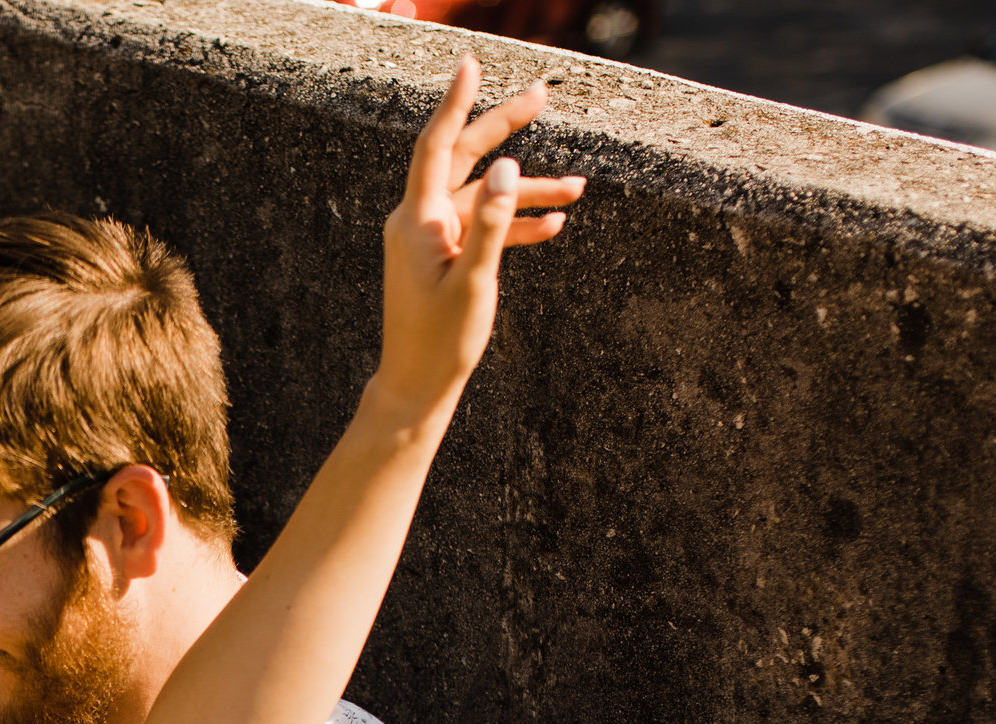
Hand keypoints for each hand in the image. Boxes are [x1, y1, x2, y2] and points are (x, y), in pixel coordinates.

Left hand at [374, 61, 581, 422]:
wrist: (418, 386)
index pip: (436, 145)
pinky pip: (483, 228)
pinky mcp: (445, 257)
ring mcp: (432, 239)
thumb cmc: (440, 342)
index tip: (472, 64)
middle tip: (543, 94)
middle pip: (466, 158)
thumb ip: (493, 224)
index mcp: (418, 220)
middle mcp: (420, 221)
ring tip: (578, 188)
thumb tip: (509, 168)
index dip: (455, 102)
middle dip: (505, 127)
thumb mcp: (474, 282)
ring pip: (485, 197)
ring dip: (529, 191)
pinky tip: (554, 226)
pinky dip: (515, 224)